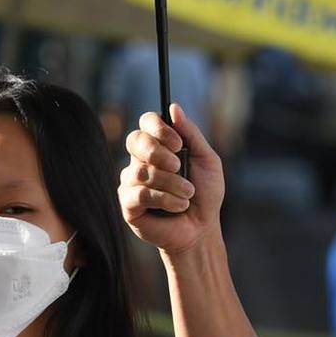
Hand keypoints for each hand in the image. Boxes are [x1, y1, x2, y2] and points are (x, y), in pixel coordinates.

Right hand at [120, 105, 224, 254]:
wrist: (201, 229)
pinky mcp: (128, 204)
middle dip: (159, 153)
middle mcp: (141, 160)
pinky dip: (165, 200)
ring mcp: (131, 182)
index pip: (146, 122)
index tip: (177, 143)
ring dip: (171, 183)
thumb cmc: (204, 194)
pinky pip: (140, 194)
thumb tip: (174, 107)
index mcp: (158, 146)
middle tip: (179, 166)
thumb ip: (191, 134)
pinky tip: (178, 207)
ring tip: (187, 194)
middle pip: (135, 140)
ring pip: (141, 171)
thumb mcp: (207, 160)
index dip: (158, 128)